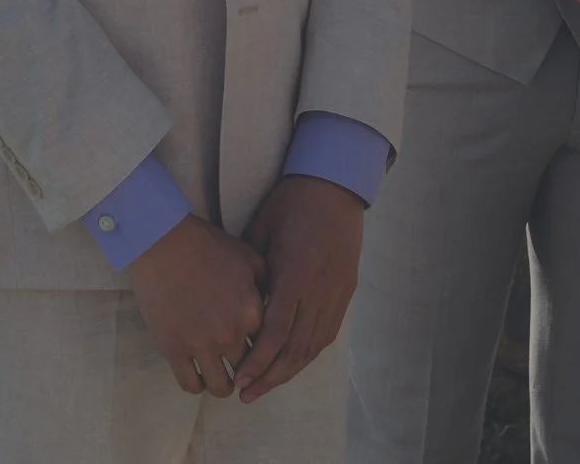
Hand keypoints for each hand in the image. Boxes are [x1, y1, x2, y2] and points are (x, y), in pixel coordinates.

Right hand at [127, 214, 267, 397]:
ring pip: (220, 386)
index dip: (263, 349)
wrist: (163, 242)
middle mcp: (231, 334)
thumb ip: (267, 282)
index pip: (268, 347)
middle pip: (246, 369)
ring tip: (218, 375)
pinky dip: (197, 384)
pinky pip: (191, 385)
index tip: (256, 349)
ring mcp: (202, 345)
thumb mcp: (248, 257)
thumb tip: (276, 302)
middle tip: (236, 364)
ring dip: (223, 384)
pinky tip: (196, 373)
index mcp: (252, 313)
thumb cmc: (206, 245)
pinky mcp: (174, 350)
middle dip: (244, 368)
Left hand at [233, 174, 364, 401]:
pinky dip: (308, 353)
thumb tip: (233, 304)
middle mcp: (321, 287)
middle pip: (296, 346)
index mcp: (297, 271)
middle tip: (245, 394)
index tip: (240, 378)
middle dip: (270, 375)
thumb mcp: (262, 229)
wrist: (335, 185)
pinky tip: (291, 364)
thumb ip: (251, 271)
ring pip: (314, 344)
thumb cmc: (291, 202)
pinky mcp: (346, 290)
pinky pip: (327, 332)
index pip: (277, 329)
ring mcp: (338, 291)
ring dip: (289, 370)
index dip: (259, 360)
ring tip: (264, 386)